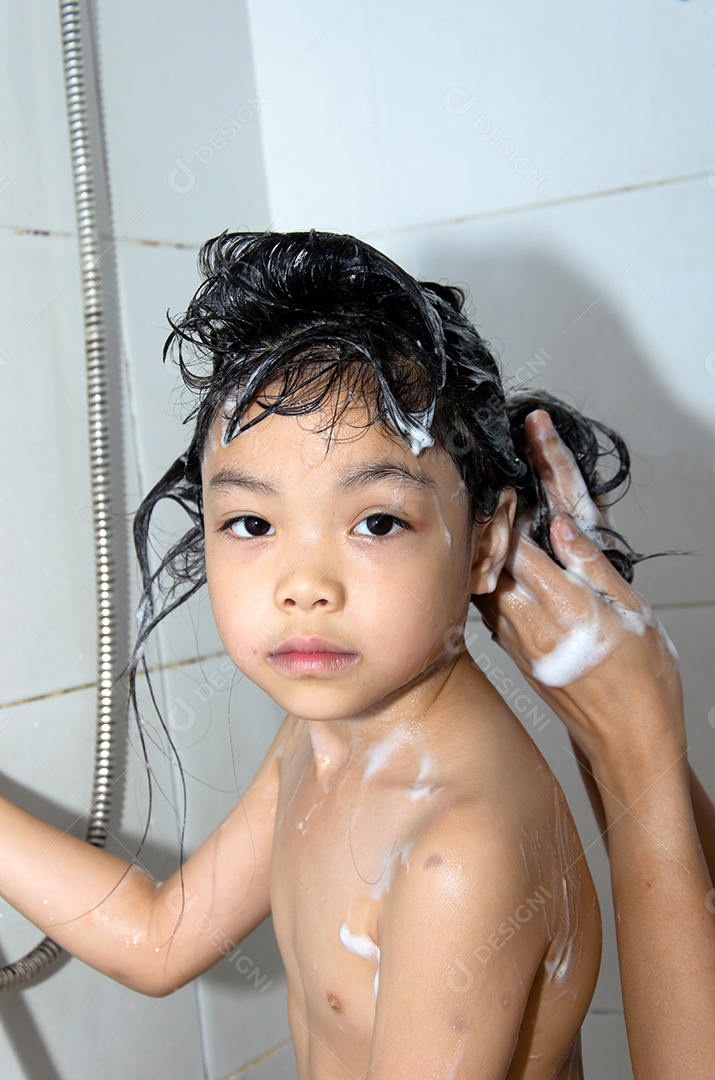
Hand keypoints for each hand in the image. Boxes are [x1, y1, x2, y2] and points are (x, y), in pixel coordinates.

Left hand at [476, 411, 684, 791]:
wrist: (627, 740)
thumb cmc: (643, 681)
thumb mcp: (633, 617)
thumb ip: (594, 569)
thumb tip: (564, 528)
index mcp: (566, 606)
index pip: (533, 533)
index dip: (529, 485)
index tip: (530, 442)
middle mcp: (530, 619)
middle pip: (499, 545)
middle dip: (502, 497)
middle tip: (504, 455)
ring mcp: (515, 634)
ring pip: (486, 568)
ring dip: (491, 528)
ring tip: (499, 489)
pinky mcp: (512, 644)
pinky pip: (488, 594)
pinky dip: (490, 561)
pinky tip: (497, 542)